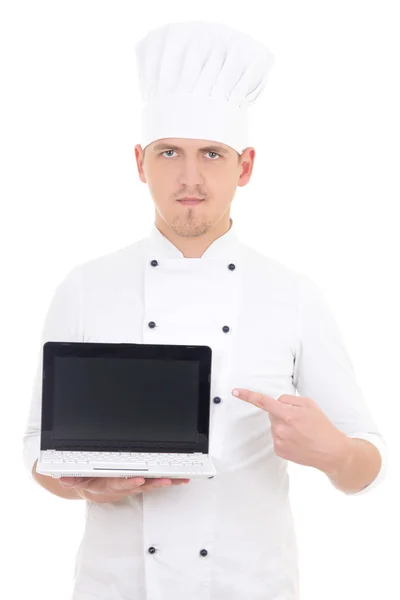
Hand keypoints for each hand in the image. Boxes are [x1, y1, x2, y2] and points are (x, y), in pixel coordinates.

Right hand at [59, 476, 189, 502]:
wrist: (98, 489)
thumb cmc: (92, 481)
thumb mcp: (78, 480)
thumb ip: (72, 479)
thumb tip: (62, 479)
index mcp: (111, 484)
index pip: (120, 483)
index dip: (129, 482)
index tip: (139, 480)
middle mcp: (126, 485)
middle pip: (142, 484)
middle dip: (154, 483)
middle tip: (166, 480)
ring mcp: (136, 484)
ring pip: (153, 483)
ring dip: (166, 481)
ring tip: (179, 478)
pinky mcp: (143, 482)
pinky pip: (157, 480)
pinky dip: (169, 479)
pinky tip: (181, 477)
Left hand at [232, 388, 349, 473]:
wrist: (331, 451)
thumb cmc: (322, 427)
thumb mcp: (309, 404)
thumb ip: (290, 400)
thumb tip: (276, 402)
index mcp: (287, 414)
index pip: (263, 401)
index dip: (248, 395)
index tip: (236, 391)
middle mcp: (280, 428)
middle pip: (272, 413)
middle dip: (282, 413)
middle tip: (299, 420)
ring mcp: (279, 441)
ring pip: (274, 426)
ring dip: (284, 426)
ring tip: (301, 432)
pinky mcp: (279, 451)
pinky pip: (277, 437)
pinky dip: (284, 437)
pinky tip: (298, 440)